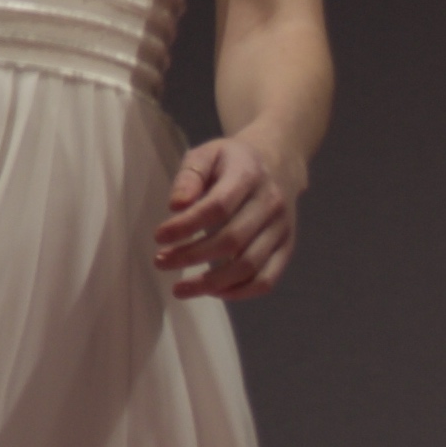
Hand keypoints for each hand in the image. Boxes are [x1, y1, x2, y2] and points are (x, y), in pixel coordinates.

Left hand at [151, 137, 298, 301]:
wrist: (279, 162)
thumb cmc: (233, 162)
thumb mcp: (207, 154)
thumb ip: (189, 176)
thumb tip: (176, 206)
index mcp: (249, 175)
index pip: (217, 207)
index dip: (186, 226)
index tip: (159, 236)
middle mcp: (271, 203)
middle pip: (232, 240)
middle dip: (191, 256)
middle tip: (161, 262)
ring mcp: (282, 228)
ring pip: (249, 265)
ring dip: (211, 283)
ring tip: (180, 288)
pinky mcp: (286, 247)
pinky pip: (267, 280)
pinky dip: (239, 292)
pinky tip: (213, 292)